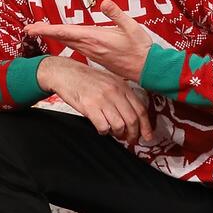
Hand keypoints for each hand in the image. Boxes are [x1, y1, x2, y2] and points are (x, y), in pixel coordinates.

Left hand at [25, 0, 150, 80]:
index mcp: (94, 38)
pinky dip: (66, 40)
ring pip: (68, 43)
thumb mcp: (132, 27)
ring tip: (40, 31)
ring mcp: (93, 53)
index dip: (46, 29)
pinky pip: (76, 47)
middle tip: (28, 29)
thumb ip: (117, 13)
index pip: (65, 32)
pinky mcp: (97, 56)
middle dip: (44, 32)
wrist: (148, 70)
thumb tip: (104, 1)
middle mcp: (90, 47)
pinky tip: (64, 38)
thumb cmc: (141, 49)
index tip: (30, 29)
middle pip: (62, 38)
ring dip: (54, 36)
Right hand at [37, 57, 152, 143]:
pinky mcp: (89, 107)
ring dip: (118, 134)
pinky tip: (101, 128)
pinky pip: (103, 127)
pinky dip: (104, 132)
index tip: (147, 136)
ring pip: (119, 125)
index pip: (140, 109)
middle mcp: (114, 92)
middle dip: (133, 134)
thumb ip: (122, 95)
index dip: (146, 126)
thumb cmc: (86, 79)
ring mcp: (102, 99)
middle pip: (132, 120)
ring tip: (114, 133)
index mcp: (122, 86)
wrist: (65, 73)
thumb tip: (134, 115)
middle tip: (130, 139)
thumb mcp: (109, 81)